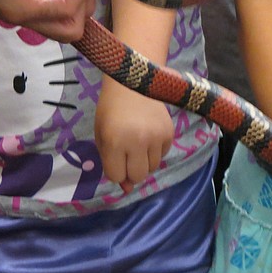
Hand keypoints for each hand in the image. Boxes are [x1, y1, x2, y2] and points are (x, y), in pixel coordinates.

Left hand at [95, 80, 173, 194]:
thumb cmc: (111, 110)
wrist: (134, 82)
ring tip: (138, 143)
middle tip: (127, 155)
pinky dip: (155, 151)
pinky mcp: (169, 133)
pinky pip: (163, 155)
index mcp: (115, 142)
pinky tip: (149, 135)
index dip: (114, 169)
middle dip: (130, 170)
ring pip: (152, 168)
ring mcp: (156, 137)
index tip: (113, 156)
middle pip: (137, 176)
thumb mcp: (102, 136)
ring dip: (144, 161)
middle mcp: (137, 142)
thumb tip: (127, 189)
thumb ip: (110, 162)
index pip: (117, 176)